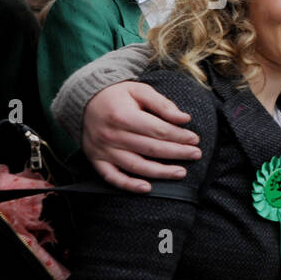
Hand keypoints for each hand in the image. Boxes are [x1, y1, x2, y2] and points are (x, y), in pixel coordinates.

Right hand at [83, 81, 199, 191]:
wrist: (84, 101)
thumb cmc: (118, 96)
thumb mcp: (140, 91)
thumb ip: (162, 104)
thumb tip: (184, 119)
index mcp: (123, 116)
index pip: (158, 131)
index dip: (179, 136)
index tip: (195, 139)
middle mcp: (112, 135)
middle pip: (151, 149)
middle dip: (177, 153)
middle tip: (196, 155)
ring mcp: (103, 150)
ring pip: (136, 166)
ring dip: (160, 172)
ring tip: (181, 173)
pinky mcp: (96, 160)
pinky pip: (112, 177)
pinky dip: (129, 185)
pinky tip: (147, 188)